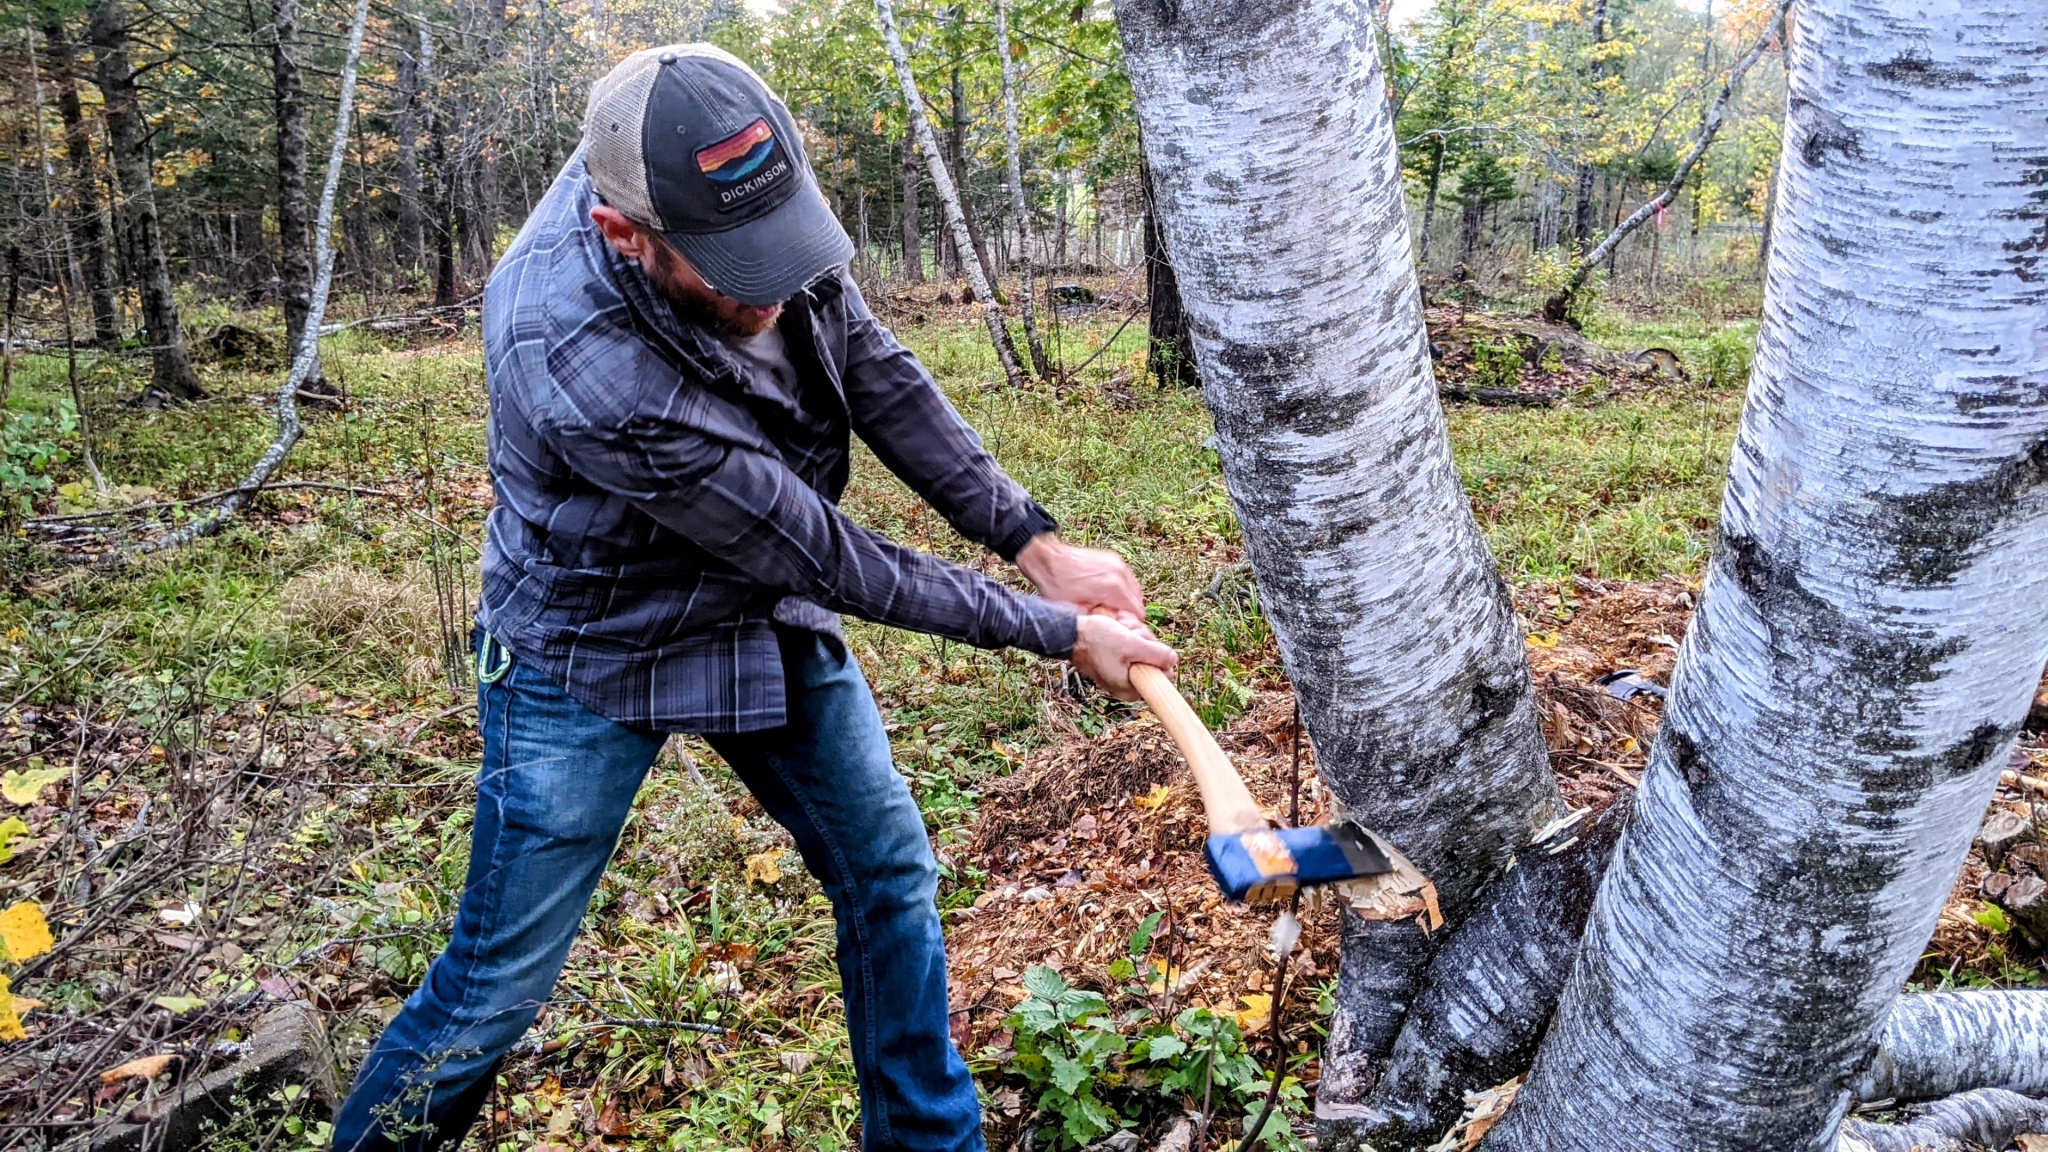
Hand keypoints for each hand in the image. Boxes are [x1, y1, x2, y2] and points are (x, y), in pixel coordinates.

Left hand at [1016, 534, 1144, 627]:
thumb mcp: (1077, 613)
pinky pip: (1126, 579)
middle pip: (1138, 602)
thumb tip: (1113, 630)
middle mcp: (1121, 574)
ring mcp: (1119, 564)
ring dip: (1125, 599)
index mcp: (1115, 588)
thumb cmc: (1057, 587)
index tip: (1117, 627)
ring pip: (1134, 590)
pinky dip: (1120, 588)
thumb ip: (1100, 622)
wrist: (1049, 560)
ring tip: (1106, 604)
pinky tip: (1104, 592)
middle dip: (1127, 612)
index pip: (1138, 613)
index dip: (1129, 624)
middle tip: (1109, 617)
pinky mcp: (1115, 559)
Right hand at [1071, 614, 1177, 701]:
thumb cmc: (1096, 640)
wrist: (1069, 633)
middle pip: (1153, 659)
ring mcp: (1121, 671)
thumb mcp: (1130, 645)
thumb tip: (1173, 660)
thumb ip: (1155, 655)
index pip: (1161, 676)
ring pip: (1143, 649)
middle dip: (1144, 640)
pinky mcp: (1116, 660)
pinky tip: (1117, 626)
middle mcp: (1126, 684)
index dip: (1157, 655)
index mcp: (1130, 689)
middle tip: (1128, 632)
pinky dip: (1127, 633)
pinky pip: (1132, 645)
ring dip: (1135, 633)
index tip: (1142, 644)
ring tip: (1120, 627)